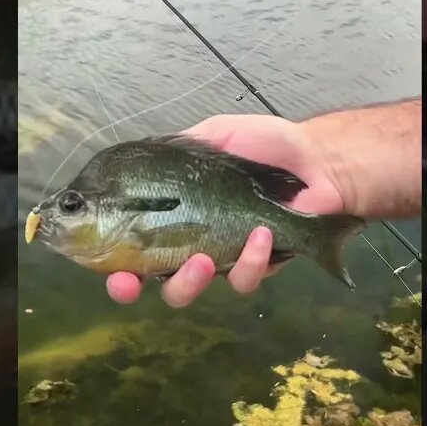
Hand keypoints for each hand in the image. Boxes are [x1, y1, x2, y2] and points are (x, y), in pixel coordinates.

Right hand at [106, 114, 344, 307]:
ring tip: (203, 260)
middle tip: (138, 281)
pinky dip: (251, 259)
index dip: (116, 267)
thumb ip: (179, 148)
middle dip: (137, 289)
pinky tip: (260, 233)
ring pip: (194, 290)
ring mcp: (224, 260)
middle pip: (151, 280)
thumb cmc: (264, 145)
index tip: (109, 271)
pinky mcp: (258, 267)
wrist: (317, 160)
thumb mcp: (215, 136)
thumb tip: (142, 156)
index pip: (133, 248)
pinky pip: (245, 277)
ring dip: (191, 280)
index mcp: (175, 215)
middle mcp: (192, 244)